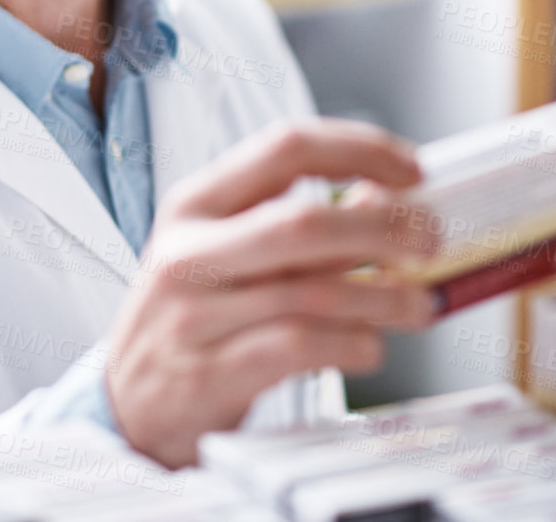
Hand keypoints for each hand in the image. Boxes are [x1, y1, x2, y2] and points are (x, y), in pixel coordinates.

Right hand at [103, 117, 438, 467]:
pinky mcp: (208, 374)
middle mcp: (188, 252)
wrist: (125, 407)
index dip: (359, 150)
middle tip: (429, 240)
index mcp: (194, 204)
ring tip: (418, 305)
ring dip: (384, 298)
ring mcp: (193, 315)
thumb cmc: (189, 319)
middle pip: (303, 222)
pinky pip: (299, 348)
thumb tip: (384, 200)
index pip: (283, 148)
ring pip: (310, 293)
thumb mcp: (225, 254)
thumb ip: (295, 224)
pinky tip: (369, 346)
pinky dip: (352, 345)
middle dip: (384, 228)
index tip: (412, 170)